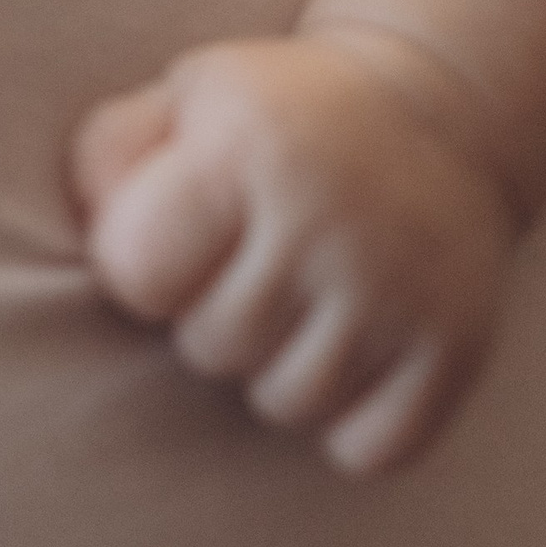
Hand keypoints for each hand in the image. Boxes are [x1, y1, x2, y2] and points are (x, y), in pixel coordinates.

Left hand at [70, 30, 516, 474]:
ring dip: (277, 370)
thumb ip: (110, 155)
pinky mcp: (454, 348)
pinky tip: (355, 352)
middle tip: (249, 266)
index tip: (173, 241)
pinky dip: (350, 424)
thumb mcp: (186, 97)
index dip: (138, 267)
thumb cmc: (277, 117)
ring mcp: (397, 289)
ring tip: (299, 304)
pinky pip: (367, 450)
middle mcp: (325, 218)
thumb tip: (91, 233)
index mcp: (247, 146)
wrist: (437, 113)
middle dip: (210, 316)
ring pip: (286, 404)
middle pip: (210, 345)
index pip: (138, 270)